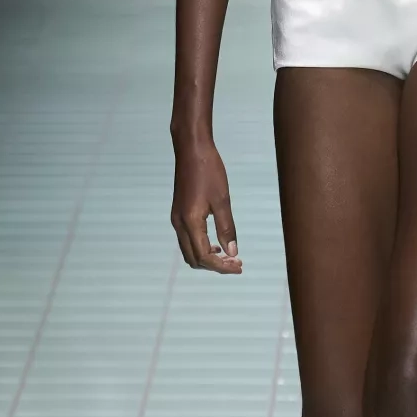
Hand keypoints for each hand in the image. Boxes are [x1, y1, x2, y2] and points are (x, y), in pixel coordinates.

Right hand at [171, 131, 240, 272]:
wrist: (191, 149)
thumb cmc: (209, 171)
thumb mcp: (222, 200)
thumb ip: (227, 228)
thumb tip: (232, 252)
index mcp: (190, 222)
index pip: (204, 256)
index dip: (222, 266)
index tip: (239, 266)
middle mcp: (179, 224)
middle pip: (193, 258)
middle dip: (214, 265)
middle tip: (236, 264)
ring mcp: (176, 219)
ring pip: (188, 250)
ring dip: (207, 257)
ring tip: (227, 256)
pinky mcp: (178, 213)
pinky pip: (187, 239)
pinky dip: (201, 246)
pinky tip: (216, 242)